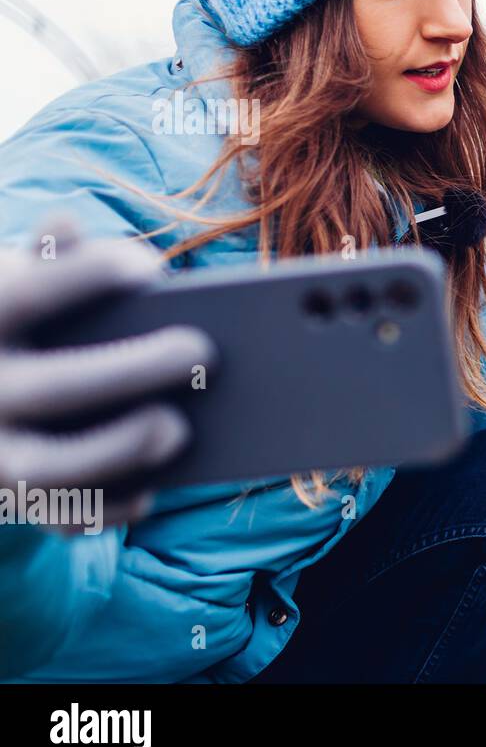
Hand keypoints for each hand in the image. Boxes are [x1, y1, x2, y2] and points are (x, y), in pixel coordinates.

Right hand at [0, 220, 216, 527]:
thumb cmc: (24, 328)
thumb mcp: (20, 287)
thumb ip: (50, 261)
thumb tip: (67, 227)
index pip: (27, 295)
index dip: (88, 276)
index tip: (150, 269)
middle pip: (55, 388)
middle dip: (134, 371)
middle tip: (204, 353)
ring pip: (49, 470)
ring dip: (121, 449)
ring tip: (178, 427)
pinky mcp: (6, 504)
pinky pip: (59, 518)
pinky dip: (106, 509)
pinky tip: (150, 491)